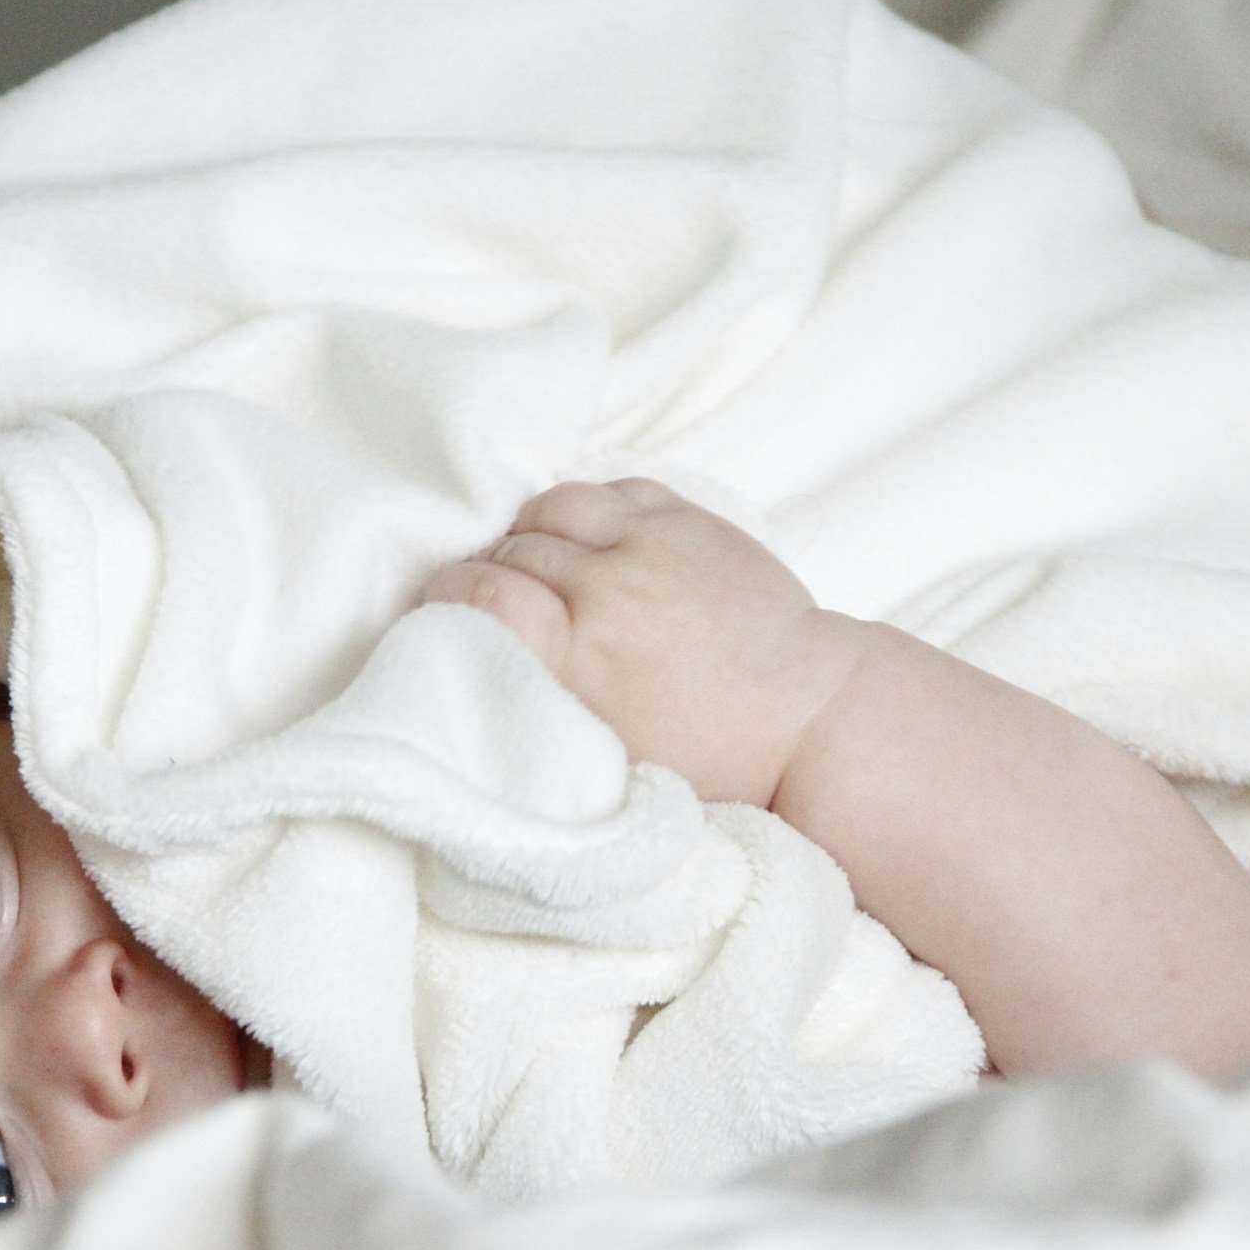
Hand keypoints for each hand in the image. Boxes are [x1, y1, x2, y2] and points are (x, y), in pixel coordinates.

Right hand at [422, 480, 870, 806]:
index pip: (482, 593)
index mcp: (586, 658)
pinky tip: (586, 543)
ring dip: (533, 533)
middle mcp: (614, 591)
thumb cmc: (707, 759)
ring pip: (555, 506)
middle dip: (490, 570)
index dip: (449, 593)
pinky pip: (610, 489)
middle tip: (494, 601)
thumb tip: (469, 679)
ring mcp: (655, 546)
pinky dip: (586, 512)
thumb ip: (537, 709)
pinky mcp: (690, 519)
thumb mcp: (607, 760)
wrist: (807, 718)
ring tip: (539, 567)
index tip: (443, 608)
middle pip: (512, 550)